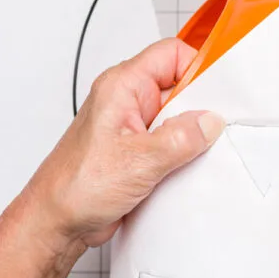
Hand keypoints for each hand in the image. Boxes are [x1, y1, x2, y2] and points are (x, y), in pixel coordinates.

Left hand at [24, 38, 224, 248]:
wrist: (56, 223)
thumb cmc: (76, 187)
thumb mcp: (138, 161)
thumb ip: (180, 139)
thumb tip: (210, 121)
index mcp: (121, 87)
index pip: (171, 55)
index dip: (199, 67)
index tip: (221, 92)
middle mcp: (127, 101)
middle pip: (179, 86)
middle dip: (200, 107)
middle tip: (215, 130)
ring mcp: (133, 127)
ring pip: (177, 117)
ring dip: (191, 136)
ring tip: (200, 154)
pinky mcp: (138, 151)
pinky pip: (171, 142)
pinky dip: (184, 154)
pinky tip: (190, 169)